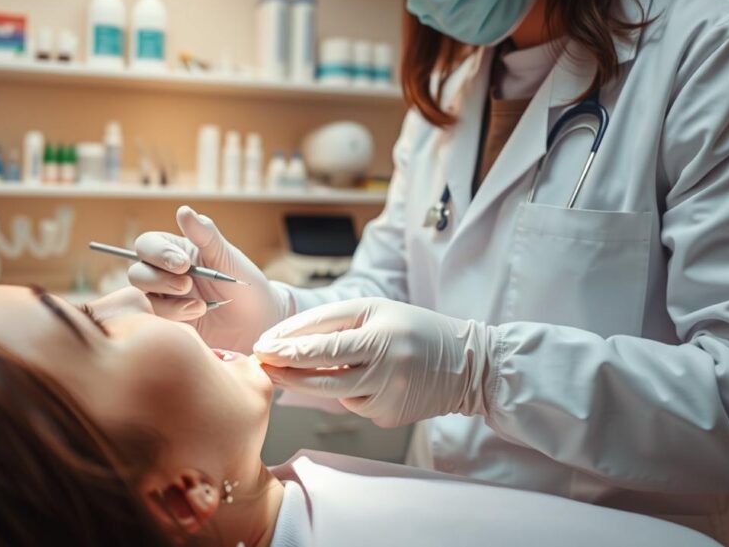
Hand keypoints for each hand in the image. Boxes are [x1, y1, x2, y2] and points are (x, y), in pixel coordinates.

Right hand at [128, 205, 290, 351]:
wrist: (259, 322)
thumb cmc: (245, 284)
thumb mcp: (226, 257)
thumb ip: (205, 235)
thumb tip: (184, 210)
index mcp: (176, 252)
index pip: (148, 245)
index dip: (159, 253)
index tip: (183, 264)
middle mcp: (165, 275)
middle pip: (138, 272)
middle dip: (160, 280)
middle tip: (187, 285)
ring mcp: (165, 300)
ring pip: (142, 298)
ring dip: (169, 303)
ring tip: (201, 306)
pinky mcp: (169, 323)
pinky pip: (153, 320)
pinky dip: (173, 318)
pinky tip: (198, 314)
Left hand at [252, 298, 495, 427]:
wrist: (467, 365)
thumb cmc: (412, 328)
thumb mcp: (375, 311)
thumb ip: (331, 323)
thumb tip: (285, 339)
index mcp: (383, 337)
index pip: (326, 346)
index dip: (291, 349)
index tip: (262, 347)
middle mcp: (388, 370)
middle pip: (324, 378)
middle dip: (287, 372)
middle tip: (260, 365)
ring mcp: (389, 398)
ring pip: (334, 394)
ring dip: (307, 384)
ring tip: (284, 372)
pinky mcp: (390, 417)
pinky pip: (353, 404)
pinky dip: (346, 391)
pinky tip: (359, 379)